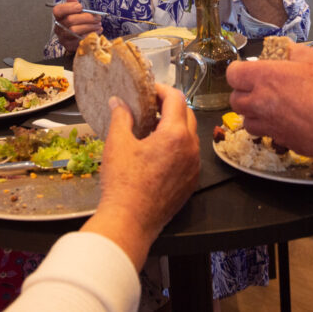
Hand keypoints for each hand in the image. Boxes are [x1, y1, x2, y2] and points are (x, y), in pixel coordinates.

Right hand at [52, 0, 101, 51]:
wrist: (76, 40)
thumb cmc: (77, 23)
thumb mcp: (75, 13)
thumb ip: (73, 4)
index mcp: (59, 17)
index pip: (58, 10)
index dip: (69, 7)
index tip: (80, 7)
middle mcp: (58, 27)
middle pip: (70, 20)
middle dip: (86, 18)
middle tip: (98, 17)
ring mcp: (63, 38)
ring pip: (75, 30)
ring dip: (90, 26)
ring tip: (99, 24)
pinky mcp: (69, 46)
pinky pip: (80, 40)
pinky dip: (90, 34)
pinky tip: (97, 31)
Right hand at [82, 84, 198, 268]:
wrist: (130, 222)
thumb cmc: (123, 183)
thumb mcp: (117, 143)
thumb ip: (121, 117)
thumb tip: (118, 102)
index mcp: (175, 134)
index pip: (176, 99)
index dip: (162, 90)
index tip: (148, 90)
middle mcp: (191, 148)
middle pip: (187, 114)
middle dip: (170, 106)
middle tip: (150, 106)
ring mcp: (194, 166)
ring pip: (190, 136)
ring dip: (175, 126)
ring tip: (152, 128)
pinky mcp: (191, 182)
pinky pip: (190, 155)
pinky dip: (178, 146)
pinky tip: (158, 151)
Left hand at [227, 44, 312, 162]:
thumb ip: (295, 51)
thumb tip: (284, 49)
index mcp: (265, 78)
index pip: (233, 74)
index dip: (240, 69)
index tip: (252, 67)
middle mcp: (260, 103)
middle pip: (235, 99)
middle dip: (243, 91)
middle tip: (262, 85)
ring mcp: (268, 125)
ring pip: (246, 119)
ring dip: (253, 112)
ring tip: (271, 104)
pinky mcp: (280, 141)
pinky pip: (264, 133)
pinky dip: (268, 127)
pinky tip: (286, 120)